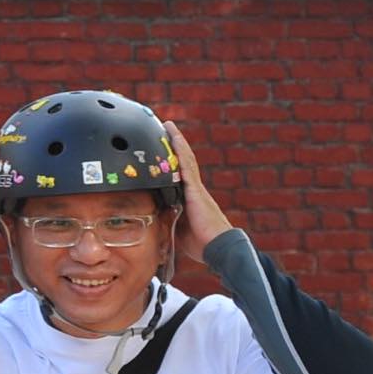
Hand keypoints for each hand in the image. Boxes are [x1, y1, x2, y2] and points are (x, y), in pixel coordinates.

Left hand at [167, 120, 231, 264]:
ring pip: (186, 160)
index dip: (173, 159)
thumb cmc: (201, 243)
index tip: (163, 147)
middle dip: (174, 145)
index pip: (179, 174)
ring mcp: (196, 188)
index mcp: (189, 198)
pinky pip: (186, 167)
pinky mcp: (196, 191)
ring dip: (177, 142)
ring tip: (169, 126)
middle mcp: (194, 189)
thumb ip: (167, 218)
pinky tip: (175, 139)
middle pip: (183, 161)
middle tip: (165, 127)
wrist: (218, 248)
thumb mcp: (178, 228)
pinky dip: (180, 152)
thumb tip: (153, 215)